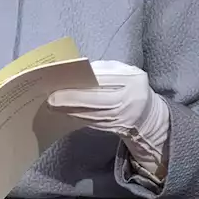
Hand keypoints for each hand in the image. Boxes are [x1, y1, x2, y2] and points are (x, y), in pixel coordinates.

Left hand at [47, 60, 170, 183]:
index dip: (84, 81)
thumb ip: (103, 70)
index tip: (62, 81)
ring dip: (70, 110)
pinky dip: (77, 117)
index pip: (104, 80)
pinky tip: (64, 113)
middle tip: (51, 98)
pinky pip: (93, 123)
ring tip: (52, 105)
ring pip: (92, 114)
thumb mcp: (123, 72)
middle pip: (97, 100)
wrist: (147, 113)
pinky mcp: (115, 128)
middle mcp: (130, 99)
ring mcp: (123, 116)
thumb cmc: (130, 85)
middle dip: (72, 99)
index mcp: (132, 79)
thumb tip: (75, 71)